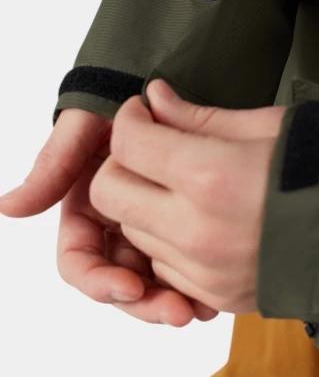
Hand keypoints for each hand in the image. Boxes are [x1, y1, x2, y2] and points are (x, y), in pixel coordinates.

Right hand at [0, 107, 216, 325]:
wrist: (159, 90)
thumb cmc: (116, 104)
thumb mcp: (84, 127)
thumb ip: (53, 166)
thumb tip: (8, 208)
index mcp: (84, 210)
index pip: (82, 262)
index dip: (101, 282)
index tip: (131, 288)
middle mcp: (113, 225)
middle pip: (120, 282)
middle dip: (144, 302)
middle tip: (177, 312)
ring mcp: (146, 226)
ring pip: (153, 279)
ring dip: (170, 298)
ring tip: (199, 309)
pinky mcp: (178, 223)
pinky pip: (182, 261)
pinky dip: (194, 279)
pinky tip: (214, 290)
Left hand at [89, 78, 286, 313]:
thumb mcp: (263, 125)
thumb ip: (197, 115)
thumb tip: (154, 97)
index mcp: (211, 176)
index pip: (129, 144)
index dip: (129, 119)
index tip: (143, 111)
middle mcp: (197, 230)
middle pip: (110, 193)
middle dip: (121, 162)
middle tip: (150, 146)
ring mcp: (203, 270)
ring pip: (131, 229)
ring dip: (142, 199)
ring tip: (180, 181)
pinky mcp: (214, 294)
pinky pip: (161, 262)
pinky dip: (166, 236)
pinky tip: (199, 216)